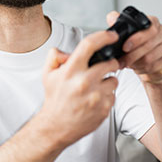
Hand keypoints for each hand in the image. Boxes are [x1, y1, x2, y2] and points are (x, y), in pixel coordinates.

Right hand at [37, 30, 120, 146]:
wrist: (56, 126)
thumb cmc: (55, 99)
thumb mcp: (48, 75)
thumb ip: (55, 57)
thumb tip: (67, 52)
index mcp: (71, 71)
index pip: (90, 45)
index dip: (104, 36)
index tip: (111, 35)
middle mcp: (84, 82)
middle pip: (110, 63)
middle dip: (109, 63)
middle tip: (102, 68)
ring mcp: (96, 96)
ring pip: (114, 80)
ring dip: (108, 81)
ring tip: (95, 87)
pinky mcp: (104, 108)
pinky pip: (113, 95)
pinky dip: (107, 96)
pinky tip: (95, 99)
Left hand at [106, 11, 161, 84]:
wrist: (150, 64)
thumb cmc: (139, 47)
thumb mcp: (127, 34)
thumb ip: (119, 24)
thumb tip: (112, 17)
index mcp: (154, 22)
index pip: (148, 27)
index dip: (136, 38)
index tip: (125, 47)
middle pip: (149, 44)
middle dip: (132, 54)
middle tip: (122, 60)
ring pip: (150, 57)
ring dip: (135, 63)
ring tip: (127, 64)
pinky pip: (153, 66)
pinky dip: (142, 69)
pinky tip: (137, 67)